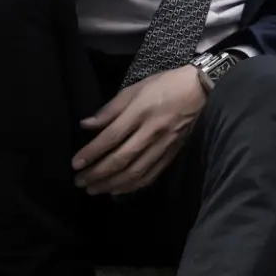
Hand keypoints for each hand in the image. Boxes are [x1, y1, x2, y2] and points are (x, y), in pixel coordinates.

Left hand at [73, 65, 205, 195]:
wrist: (199, 90)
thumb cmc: (164, 85)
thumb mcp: (135, 88)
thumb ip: (111, 109)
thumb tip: (86, 125)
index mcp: (141, 111)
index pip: (112, 137)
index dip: (92, 152)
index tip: (76, 164)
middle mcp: (152, 131)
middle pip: (121, 159)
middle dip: (97, 173)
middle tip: (79, 181)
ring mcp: (164, 145)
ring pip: (135, 171)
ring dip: (111, 184)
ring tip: (93, 189)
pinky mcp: (172, 154)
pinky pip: (150, 175)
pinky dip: (132, 186)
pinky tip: (117, 190)